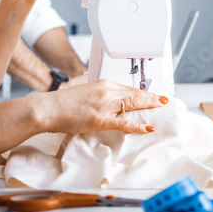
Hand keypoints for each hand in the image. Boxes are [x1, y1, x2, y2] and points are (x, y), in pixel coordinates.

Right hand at [37, 79, 167, 133]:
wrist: (48, 108)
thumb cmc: (63, 103)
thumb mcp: (84, 92)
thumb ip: (99, 93)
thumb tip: (108, 98)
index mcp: (103, 84)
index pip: (128, 87)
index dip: (143, 91)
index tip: (152, 93)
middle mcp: (106, 91)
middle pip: (134, 93)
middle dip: (151, 96)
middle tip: (164, 98)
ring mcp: (104, 105)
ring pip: (133, 104)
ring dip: (149, 105)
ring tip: (161, 106)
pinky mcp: (100, 119)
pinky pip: (124, 123)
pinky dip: (138, 125)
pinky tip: (148, 128)